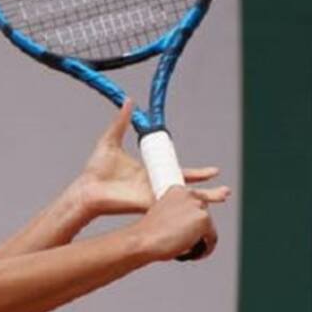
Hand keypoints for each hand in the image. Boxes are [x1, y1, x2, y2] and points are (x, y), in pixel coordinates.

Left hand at [69, 99, 227, 219]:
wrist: (87, 189)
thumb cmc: (95, 170)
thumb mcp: (111, 141)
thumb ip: (120, 122)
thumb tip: (127, 101)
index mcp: (150, 172)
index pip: (180, 172)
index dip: (197, 172)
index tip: (213, 171)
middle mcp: (155, 185)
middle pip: (187, 189)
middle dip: (207, 190)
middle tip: (224, 190)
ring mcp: (153, 196)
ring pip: (183, 201)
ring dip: (204, 200)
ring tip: (223, 198)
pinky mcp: (148, 204)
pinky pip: (170, 207)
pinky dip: (185, 208)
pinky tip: (202, 210)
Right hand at [134, 186, 221, 261]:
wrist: (141, 242)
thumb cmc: (146, 235)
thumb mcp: (162, 217)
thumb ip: (179, 215)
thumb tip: (193, 227)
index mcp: (176, 190)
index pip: (194, 206)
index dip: (189, 222)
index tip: (180, 232)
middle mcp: (188, 194)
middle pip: (204, 216)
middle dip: (196, 231)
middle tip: (181, 242)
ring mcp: (197, 206)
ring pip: (209, 228)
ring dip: (200, 241)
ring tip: (183, 249)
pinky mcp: (204, 219)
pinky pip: (213, 239)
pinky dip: (205, 250)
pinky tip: (191, 254)